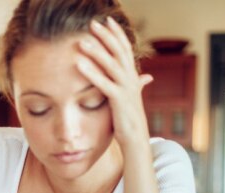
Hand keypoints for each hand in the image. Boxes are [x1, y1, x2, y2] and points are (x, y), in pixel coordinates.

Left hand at [76, 16, 152, 151]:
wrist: (136, 139)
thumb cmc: (130, 120)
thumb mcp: (133, 98)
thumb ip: (137, 85)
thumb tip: (146, 77)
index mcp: (132, 77)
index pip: (125, 49)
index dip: (117, 34)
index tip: (108, 21)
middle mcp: (131, 79)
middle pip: (119, 51)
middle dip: (106, 36)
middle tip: (93, 23)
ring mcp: (126, 89)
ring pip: (111, 65)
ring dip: (96, 51)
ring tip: (82, 41)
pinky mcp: (118, 100)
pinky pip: (103, 83)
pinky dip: (91, 72)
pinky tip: (79, 63)